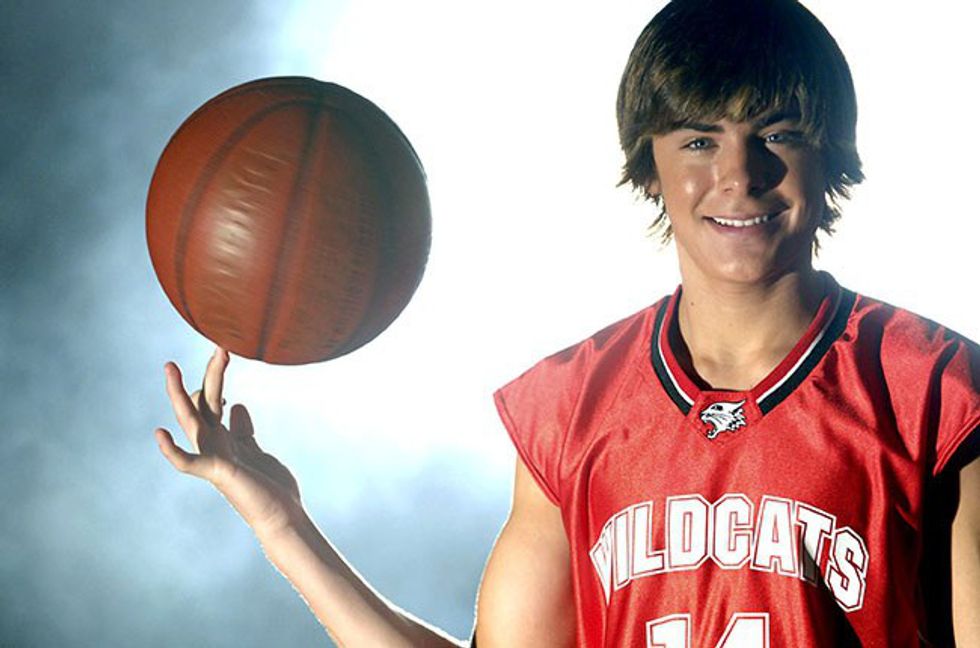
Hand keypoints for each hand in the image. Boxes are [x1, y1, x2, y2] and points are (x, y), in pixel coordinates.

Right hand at [155, 348, 301, 536]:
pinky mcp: (218, 473)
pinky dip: (172, 450)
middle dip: (208, 375)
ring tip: (170, 368)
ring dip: (180, 394)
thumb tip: (237, 405)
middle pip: (205, 403)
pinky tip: (159, 434)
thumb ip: (243, 430)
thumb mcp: (255, 449)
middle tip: (219, 344)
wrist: (282, 516)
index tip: (225, 360)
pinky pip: (188, 462)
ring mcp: (214, 457)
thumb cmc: (270, 487)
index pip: (211, 403)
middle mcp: (215, 445)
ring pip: (192, 420)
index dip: (216, 380)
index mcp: (224, 438)